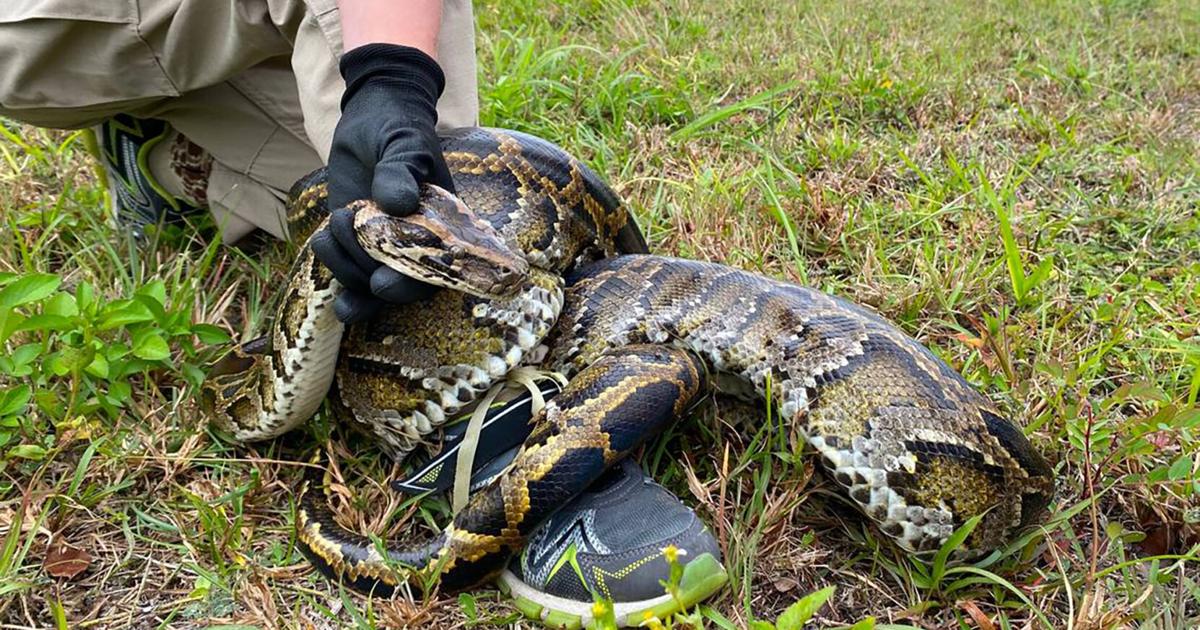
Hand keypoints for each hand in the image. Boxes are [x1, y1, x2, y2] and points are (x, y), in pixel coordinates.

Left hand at [312, 43, 451, 322]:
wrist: (372, 117)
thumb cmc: (400, 128)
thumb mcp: (405, 143)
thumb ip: (401, 171)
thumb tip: (399, 204)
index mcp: (441, 228)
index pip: (434, 272)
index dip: (410, 286)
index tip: (382, 283)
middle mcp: (415, 244)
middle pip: (399, 287)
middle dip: (371, 282)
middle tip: (352, 255)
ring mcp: (382, 245)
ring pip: (366, 282)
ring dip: (345, 265)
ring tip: (337, 222)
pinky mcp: (354, 240)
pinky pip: (344, 268)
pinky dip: (331, 263)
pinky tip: (325, 238)